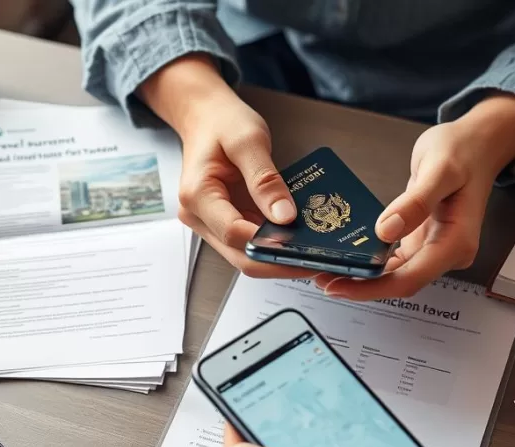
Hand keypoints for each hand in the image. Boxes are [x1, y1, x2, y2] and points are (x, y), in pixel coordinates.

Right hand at [140, 55, 308, 278]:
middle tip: (316, 260)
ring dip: (277, 256)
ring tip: (310, 252)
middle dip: (278, 262)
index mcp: (198, 195)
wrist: (205, 116)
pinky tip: (296, 239)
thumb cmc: (221, 123)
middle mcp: (198, 216)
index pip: (234, 233)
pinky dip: (272, 244)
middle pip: (240, 255)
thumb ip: (265, 180)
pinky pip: (248, 242)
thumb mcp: (248, 141)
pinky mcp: (222, 222)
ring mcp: (209, 222)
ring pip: (245, 255)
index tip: (302, 245)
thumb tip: (284, 216)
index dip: (270, 243)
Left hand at [317, 94, 514, 298]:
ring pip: (394, 274)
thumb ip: (416, 202)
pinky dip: (370, 262)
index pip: (410, 279)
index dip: (373, 288)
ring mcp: (433, 248)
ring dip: (362, 277)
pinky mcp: (421, 240)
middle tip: (323, 278)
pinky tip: (347, 257)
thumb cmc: (464, 151)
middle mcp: (446, 252)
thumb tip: (386, 230)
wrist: (477, 143)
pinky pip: (393, 259)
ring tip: (326, 270)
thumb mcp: (440, 169)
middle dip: (361, 285)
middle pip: (400, 282)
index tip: (339, 285)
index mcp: (456, 243)